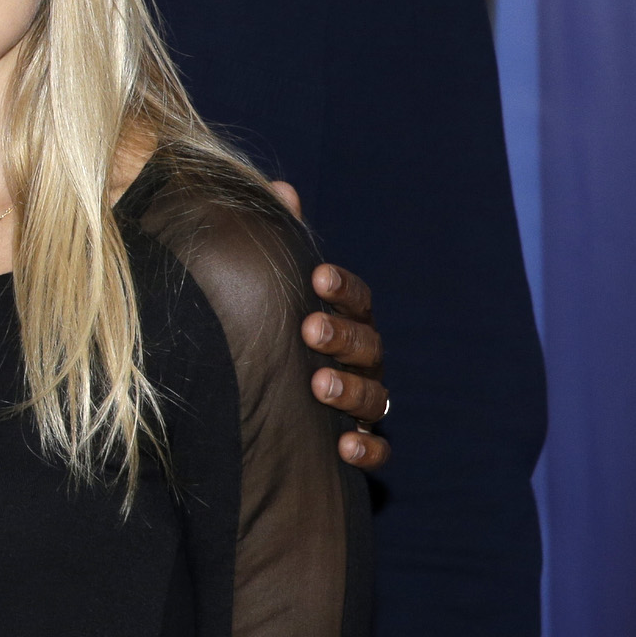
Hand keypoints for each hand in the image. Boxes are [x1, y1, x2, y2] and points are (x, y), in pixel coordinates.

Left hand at [269, 181, 390, 470]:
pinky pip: (378, 448)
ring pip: (375, 395)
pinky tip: (345, 446)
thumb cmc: (270, 330)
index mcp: (344, 318)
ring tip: (319, 385)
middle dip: (342, 335)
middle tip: (311, 330)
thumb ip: (279, 242)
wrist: (257, 396)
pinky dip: (368, 447)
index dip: (342, 287)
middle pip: (368, 344)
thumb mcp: (271, 290)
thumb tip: (280, 188)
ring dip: (351, 388)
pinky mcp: (358, 440)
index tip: (318, 277)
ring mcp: (364, 400)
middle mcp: (361, 358)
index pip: (356, 298)